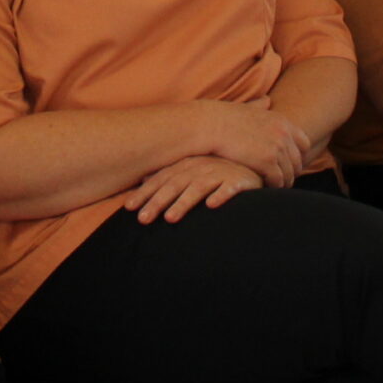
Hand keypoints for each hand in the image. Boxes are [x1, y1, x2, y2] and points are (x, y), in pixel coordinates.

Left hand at [123, 156, 262, 223]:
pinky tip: (212, 206)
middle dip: (157, 202)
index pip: (162, 179)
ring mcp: (221, 172)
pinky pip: (230, 188)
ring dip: (184, 202)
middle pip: (175, 185)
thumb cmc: (219, 170)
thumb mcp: (193, 168)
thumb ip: (170, 174)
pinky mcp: (241, 181)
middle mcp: (202, 167)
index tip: (128, 208)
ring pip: (198, 188)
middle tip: (143, 219)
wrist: (254, 162)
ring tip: (170, 219)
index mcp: (187, 165)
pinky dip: (221, 196)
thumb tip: (142, 179)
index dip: (145, 192)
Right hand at [200, 101, 308, 186]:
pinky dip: (274, 186)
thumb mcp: (249, 108)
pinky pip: (278, 180)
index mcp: (282, 121)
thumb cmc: (225, 117)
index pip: (304, 143)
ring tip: (275, 187)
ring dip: (283, 182)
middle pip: (298, 161)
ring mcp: (277, 148)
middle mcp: (283, 134)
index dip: (298, 156)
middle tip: (283, 179)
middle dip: (292, 171)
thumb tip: (267, 99)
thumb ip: (261, 106)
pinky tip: (266, 187)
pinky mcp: (267, 162)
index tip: (290, 164)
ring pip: (289, 173)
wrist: (211, 125)